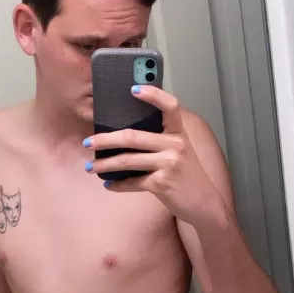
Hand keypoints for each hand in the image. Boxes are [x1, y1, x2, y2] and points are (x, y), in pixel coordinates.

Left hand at [84, 86, 218, 224]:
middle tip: (88, 142)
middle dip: (105, 140)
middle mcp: (175, 145)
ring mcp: (169, 164)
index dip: (153, 95)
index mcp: (179, 132)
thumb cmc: (188, 176)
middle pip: (132, 137)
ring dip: (104, 165)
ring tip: (91, 166)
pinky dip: (118, 185)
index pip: (169, 106)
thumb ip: (162, 139)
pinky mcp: (162, 183)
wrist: (204, 203)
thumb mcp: (181, 151)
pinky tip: (109, 184)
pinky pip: (132, 182)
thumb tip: (125, 136)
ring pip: (127, 161)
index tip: (133, 89)